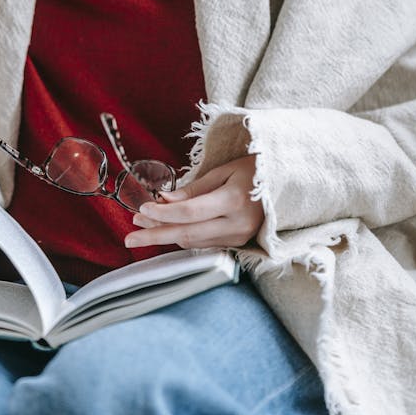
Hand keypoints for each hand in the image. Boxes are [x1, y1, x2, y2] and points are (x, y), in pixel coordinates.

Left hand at [124, 155, 262, 250]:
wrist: (286, 185)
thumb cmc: (254, 170)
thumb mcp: (224, 171)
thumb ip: (194, 190)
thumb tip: (164, 201)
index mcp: (234, 201)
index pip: (189, 213)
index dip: (163, 214)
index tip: (141, 210)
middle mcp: (236, 224)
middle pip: (187, 234)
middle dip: (155, 234)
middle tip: (129, 235)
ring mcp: (238, 238)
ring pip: (193, 242)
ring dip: (165, 236)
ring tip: (141, 229)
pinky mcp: (237, 243)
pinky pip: (203, 243)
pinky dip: (181, 237)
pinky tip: (164, 231)